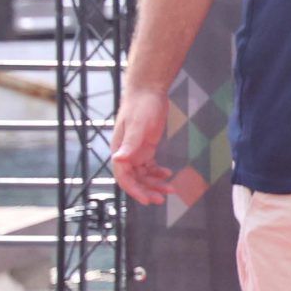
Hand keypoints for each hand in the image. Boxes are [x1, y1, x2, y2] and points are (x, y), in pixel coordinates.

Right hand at [109, 85, 174, 204]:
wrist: (148, 91)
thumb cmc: (141, 106)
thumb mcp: (138, 126)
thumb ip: (130, 144)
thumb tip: (118, 160)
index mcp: (120, 150)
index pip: (124, 178)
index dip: (135, 191)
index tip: (148, 200)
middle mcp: (126, 153)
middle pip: (134, 179)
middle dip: (147, 191)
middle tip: (162, 199)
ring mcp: (136, 151)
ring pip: (143, 175)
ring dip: (155, 183)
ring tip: (171, 189)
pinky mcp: (145, 147)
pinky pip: (149, 166)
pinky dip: (157, 172)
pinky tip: (168, 174)